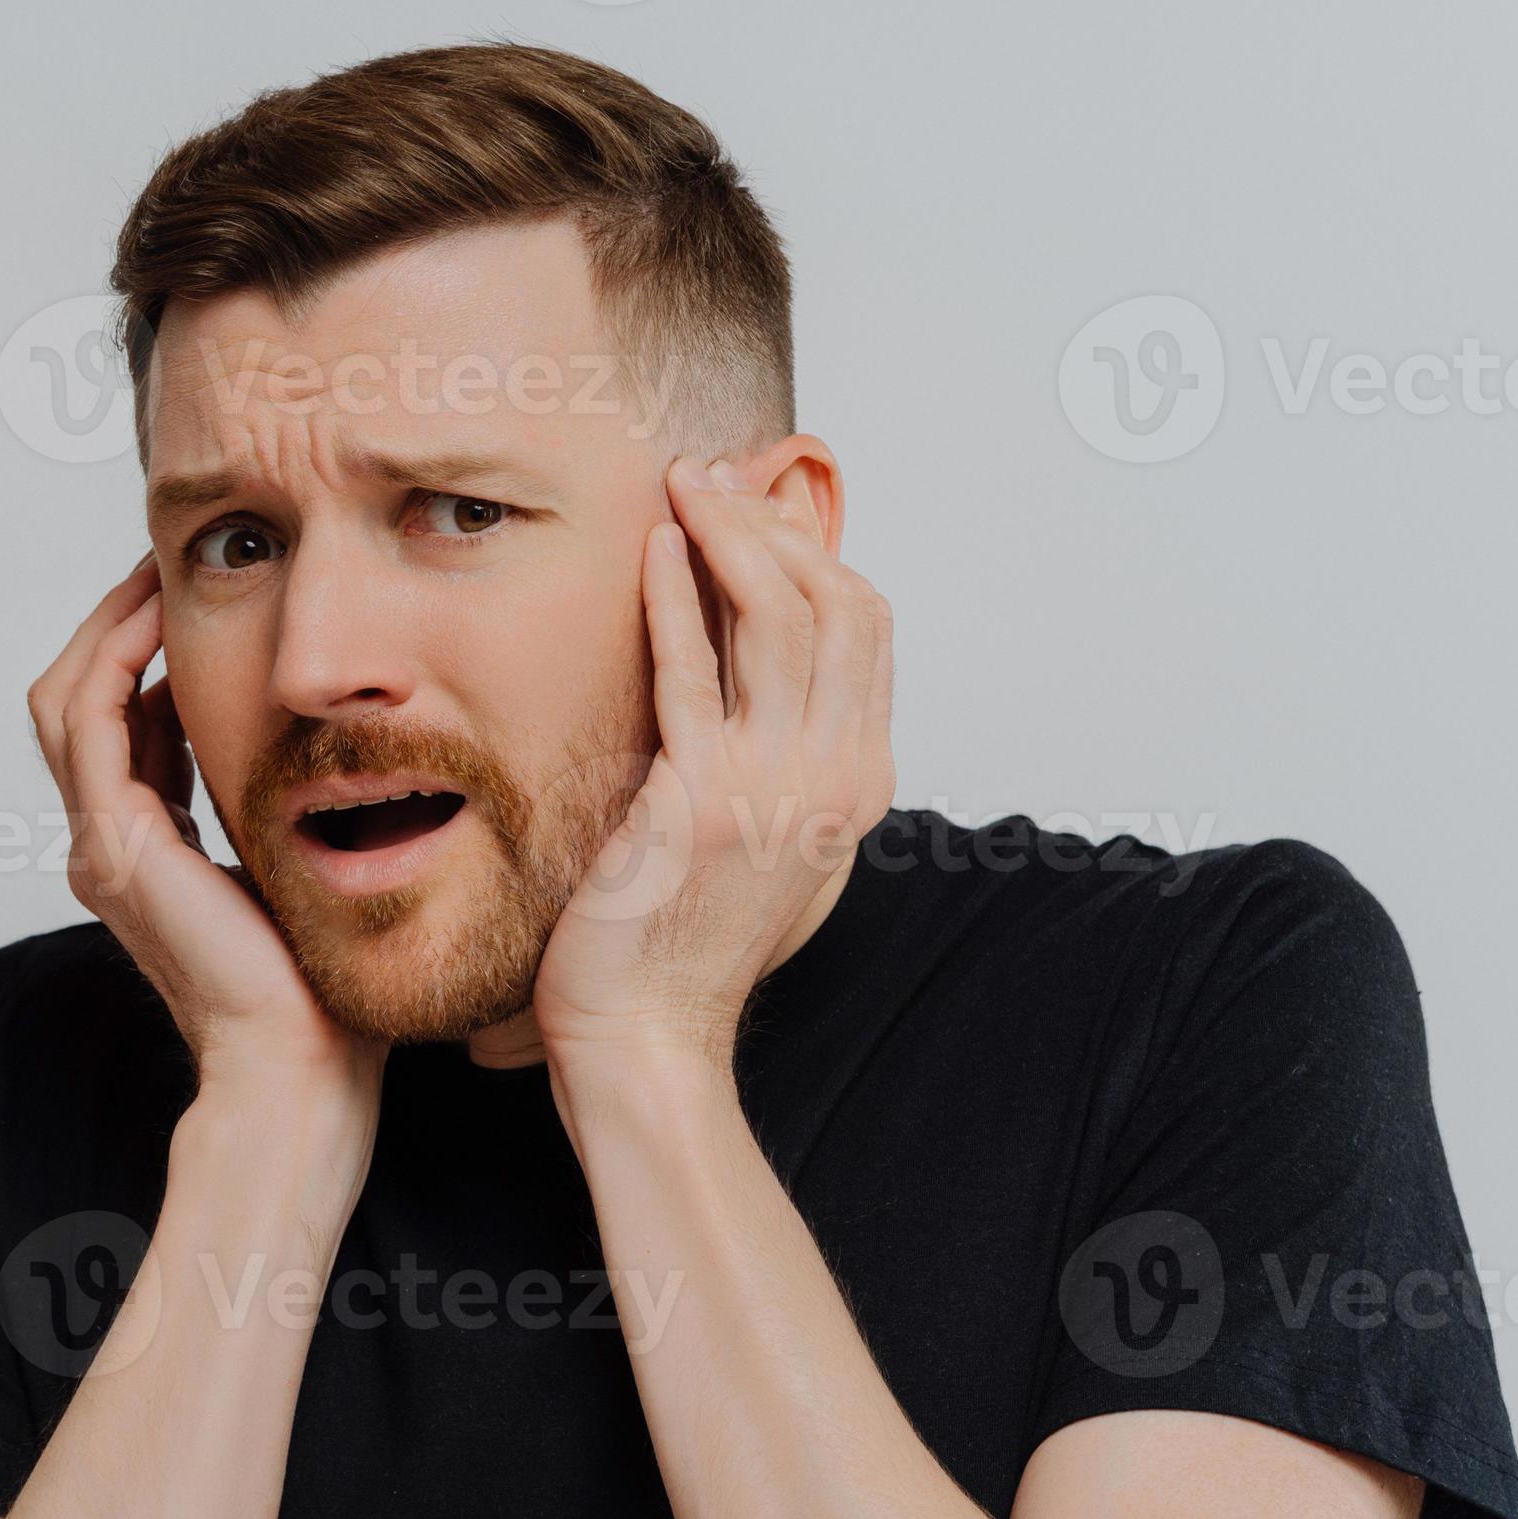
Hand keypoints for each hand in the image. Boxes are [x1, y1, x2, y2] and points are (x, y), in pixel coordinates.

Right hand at [29, 556, 382, 1096]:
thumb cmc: (319, 988)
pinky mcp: (118, 847)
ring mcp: (104, 847)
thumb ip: (286, 804)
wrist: (299, 1066)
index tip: (194, 596)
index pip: (119, 722)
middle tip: (167, 563)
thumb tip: (325, 743)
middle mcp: (111, 845)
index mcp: (145, 850)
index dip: (144, 650)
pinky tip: (158, 619)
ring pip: (67, 698)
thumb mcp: (300, 863)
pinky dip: (114, 659)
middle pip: (75, 698)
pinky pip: (91, 720)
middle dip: (116, 622)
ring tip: (157, 572)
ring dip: (109, 625)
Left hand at [531, 455, 895, 1066]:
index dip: (813, 550)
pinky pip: (695, 672)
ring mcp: (776, 789)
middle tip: (713, 476)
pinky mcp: (701, 803)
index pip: (866, 627)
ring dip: (731, 536)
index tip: (753, 507)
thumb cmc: (684, 948)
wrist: (651, 1042)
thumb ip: (781, 763)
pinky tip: (655, 552)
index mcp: (859, 782)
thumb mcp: (767, 843)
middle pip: (838, 603)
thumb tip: (755, 678)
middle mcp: (835, 778)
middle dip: (776, 522)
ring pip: (782, 619)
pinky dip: (677, 599)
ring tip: (683, 487)